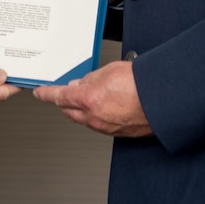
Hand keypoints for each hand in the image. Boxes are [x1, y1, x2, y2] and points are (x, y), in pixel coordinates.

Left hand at [33, 61, 151, 137]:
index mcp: (89, 99)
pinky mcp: (117, 133)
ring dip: (81, 109)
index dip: (46, 94)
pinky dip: (96, 115)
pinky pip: (98, 124)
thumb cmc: (143, 84)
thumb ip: (90, 78)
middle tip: (67, 91)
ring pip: (83, 119)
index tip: (40, 92)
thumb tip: (80, 84)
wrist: (164, 100)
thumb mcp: (110, 70)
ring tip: (93, 95)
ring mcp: (105, 127)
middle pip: (68, 111)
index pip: (59, 96)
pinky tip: (106, 105)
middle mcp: (94, 117)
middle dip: (64, 101)